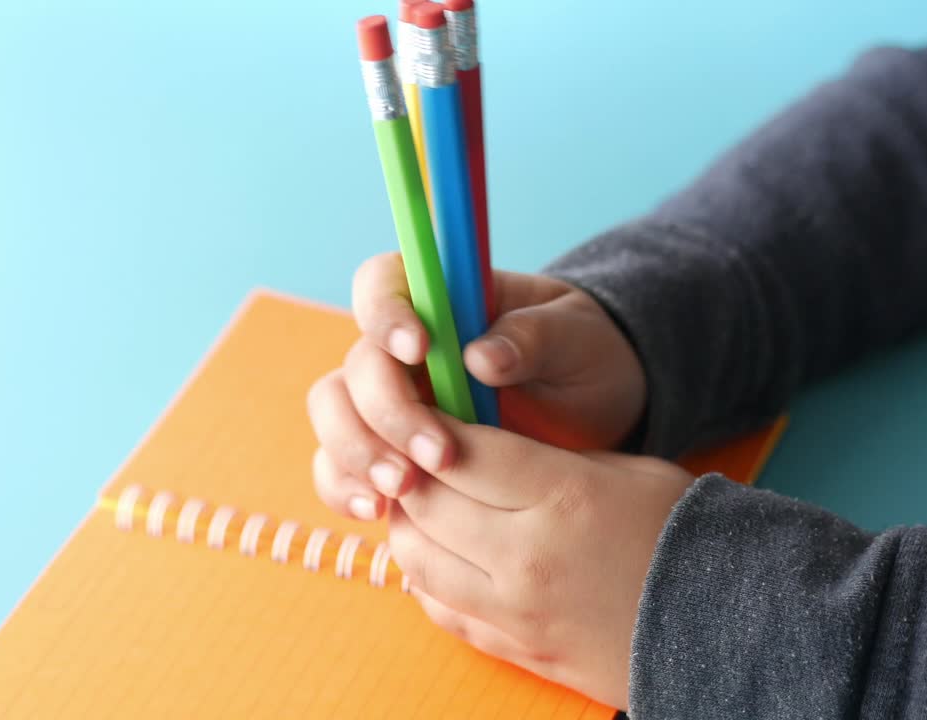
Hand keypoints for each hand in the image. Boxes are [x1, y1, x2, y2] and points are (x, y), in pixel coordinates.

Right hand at [307, 252, 645, 520]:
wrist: (592, 415)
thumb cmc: (582, 357)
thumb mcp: (576, 339)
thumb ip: (534, 338)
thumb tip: (480, 356)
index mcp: (437, 300)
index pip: (382, 284)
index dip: (385, 313)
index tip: (420, 348)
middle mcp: (397, 350)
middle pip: (354, 367)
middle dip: (386, 412)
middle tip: (438, 455)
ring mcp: (386, 402)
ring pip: (334, 417)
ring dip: (358, 453)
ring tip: (405, 489)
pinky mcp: (386, 452)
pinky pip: (339, 467)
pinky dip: (346, 489)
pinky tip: (377, 512)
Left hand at [315, 413, 692, 708]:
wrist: (731, 629)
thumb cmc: (683, 534)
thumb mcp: (624, 470)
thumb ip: (546, 459)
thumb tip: (476, 445)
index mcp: (563, 496)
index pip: (460, 452)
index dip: (431, 429)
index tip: (425, 417)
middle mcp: (528, 556)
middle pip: (426, 501)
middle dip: (409, 470)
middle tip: (411, 454)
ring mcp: (517, 611)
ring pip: (417, 558)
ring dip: (409, 523)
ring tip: (421, 501)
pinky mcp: (516, 649)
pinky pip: (440, 607)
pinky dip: (427, 576)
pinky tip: (441, 552)